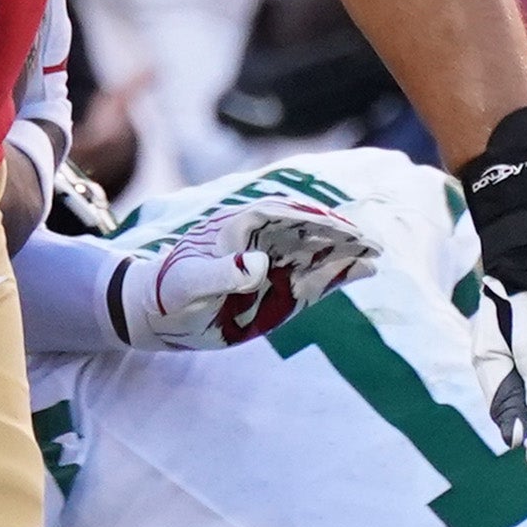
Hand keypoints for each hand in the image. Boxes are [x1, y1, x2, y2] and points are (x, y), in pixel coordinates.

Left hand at [104, 199, 377, 347]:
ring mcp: (266, 261)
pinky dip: (331, 274)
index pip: (286, 217)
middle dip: (339, 235)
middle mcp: (258, 240)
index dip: (317, 223)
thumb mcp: (186, 284)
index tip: (344, 233)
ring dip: (342, 253)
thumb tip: (258, 266)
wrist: (151, 309)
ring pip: (311, 251)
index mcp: (240, 228)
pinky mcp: (269, 284)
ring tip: (374, 259)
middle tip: (372, 246)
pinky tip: (356, 274)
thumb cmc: (165, 293)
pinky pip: (306, 276)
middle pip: (306, 230)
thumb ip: (219, 274)